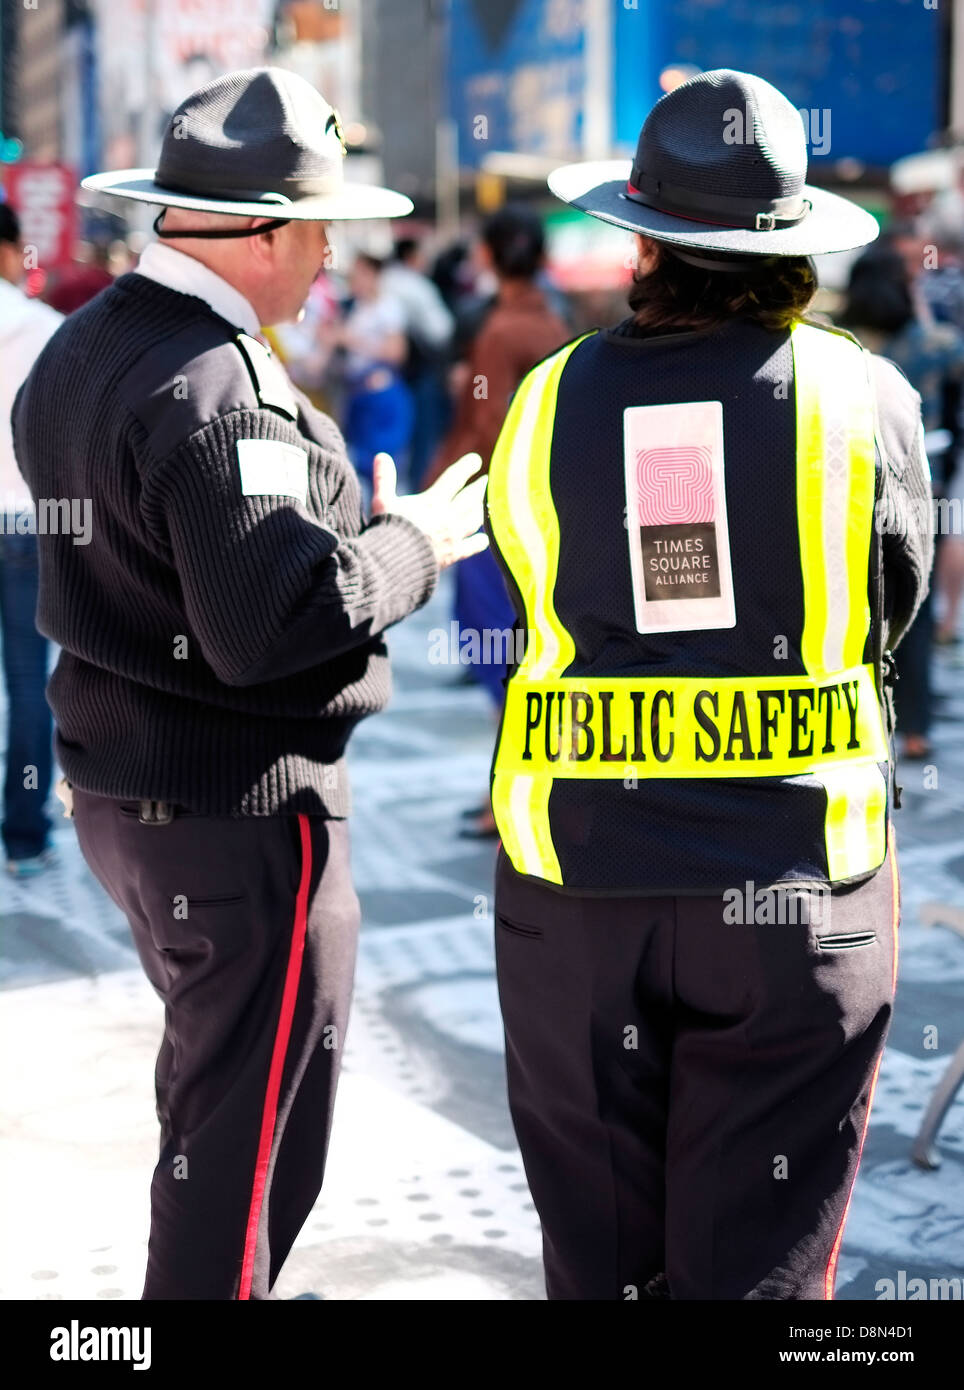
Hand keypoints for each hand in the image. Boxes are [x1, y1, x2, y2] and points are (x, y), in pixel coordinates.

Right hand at [371, 451, 488, 568]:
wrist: (394, 563)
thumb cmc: (387, 531)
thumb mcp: (382, 502)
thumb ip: (384, 479)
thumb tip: (380, 455)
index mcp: (433, 501)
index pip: (455, 478)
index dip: (467, 467)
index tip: (476, 460)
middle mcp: (448, 517)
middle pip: (471, 498)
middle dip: (479, 487)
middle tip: (486, 480)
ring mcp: (453, 536)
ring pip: (475, 519)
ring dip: (481, 510)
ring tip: (485, 505)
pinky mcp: (453, 555)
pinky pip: (472, 546)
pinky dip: (480, 541)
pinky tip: (484, 539)